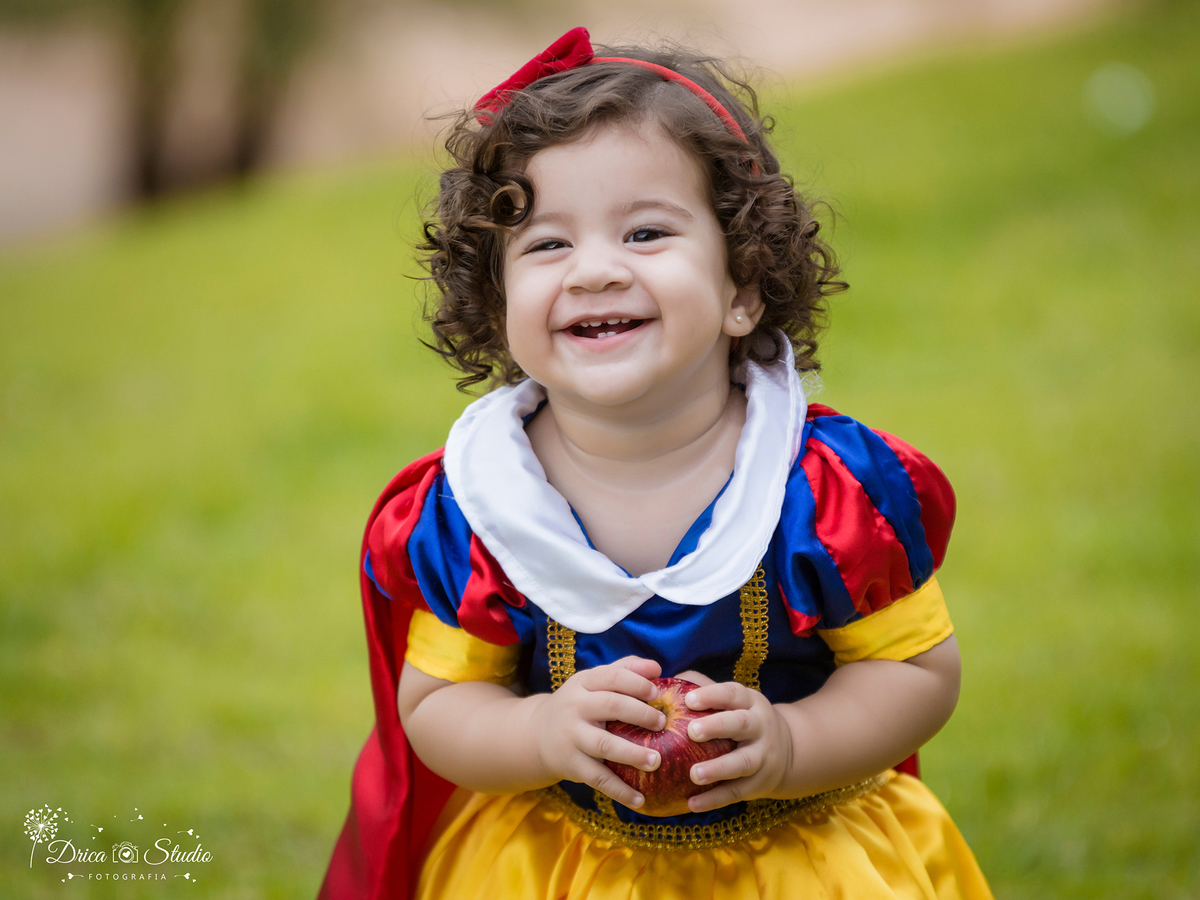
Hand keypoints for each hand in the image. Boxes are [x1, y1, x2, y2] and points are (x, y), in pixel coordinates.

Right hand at [530, 656, 666, 808]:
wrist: (537, 735)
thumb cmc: (580, 705)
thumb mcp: (592, 683)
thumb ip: (624, 670)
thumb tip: (656, 667)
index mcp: (583, 683)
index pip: (612, 677)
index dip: (637, 683)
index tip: (657, 692)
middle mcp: (575, 707)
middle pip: (611, 705)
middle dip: (640, 713)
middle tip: (663, 723)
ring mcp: (572, 737)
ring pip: (604, 744)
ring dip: (632, 753)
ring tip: (656, 761)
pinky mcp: (571, 764)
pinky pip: (598, 778)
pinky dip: (619, 790)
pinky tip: (640, 800)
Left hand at [680, 680, 793, 812]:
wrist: (789, 752)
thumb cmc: (743, 720)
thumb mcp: (733, 701)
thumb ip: (702, 689)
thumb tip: (663, 683)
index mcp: (750, 702)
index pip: (732, 694)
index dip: (711, 695)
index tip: (688, 700)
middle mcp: (760, 727)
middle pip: (741, 724)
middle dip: (717, 726)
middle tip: (691, 731)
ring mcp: (762, 756)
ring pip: (742, 762)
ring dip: (718, 769)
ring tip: (694, 774)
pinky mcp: (759, 784)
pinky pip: (736, 792)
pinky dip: (715, 799)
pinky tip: (692, 804)